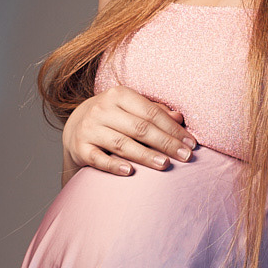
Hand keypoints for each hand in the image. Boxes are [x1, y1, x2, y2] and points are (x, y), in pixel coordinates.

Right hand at [63, 85, 195, 179]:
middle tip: (185, 157)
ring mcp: (90, 129)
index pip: (151, 113)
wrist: (76, 126)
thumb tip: (180, 118)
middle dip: (165, 143)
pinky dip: (113, 166)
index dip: (173, 129)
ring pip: (121, 144)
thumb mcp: (131, 109)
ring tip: (165, 165)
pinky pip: (98, 158)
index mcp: (119, 95)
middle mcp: (102, 109)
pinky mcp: (80, 148)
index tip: (191, 144)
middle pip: (139, 128)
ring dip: (145, 155)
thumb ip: (155, 112)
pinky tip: (129, 172)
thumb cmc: (114, 118)